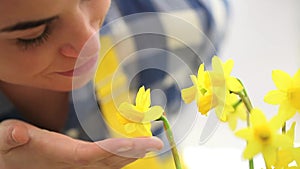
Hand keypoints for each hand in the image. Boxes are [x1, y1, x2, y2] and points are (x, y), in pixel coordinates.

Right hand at [0, 119, 162, 168]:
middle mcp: (75, 162)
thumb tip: (17, 134)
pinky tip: (129, 150)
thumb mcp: (4, 138)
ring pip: (110, 162)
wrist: (9, 161)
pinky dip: (120, 155)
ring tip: (149, 145)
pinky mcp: (77, 161)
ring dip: (130, 154)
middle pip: (110, 160)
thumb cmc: (9, 148)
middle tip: (156, 143)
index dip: (122, 149)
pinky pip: (104, 160)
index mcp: (63, 155)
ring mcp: (77, 164)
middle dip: (134, 152)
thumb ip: (9, 137)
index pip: (98, 153)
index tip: (145, 144)